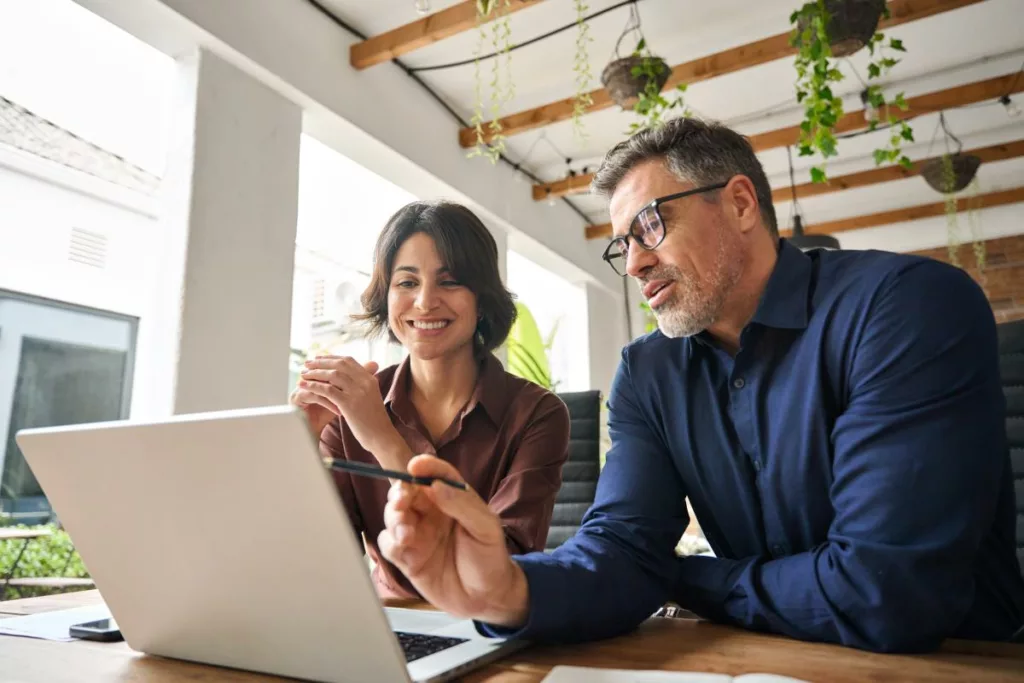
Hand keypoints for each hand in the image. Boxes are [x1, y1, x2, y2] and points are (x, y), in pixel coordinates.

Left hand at [296, 356, 390, 448]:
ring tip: (303, 374)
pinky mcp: (349, 403)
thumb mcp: (371, 398)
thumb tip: (348, 380)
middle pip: (339, 364)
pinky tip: (304, 386)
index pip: (349, 361)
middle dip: (321, 362)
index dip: (332, 357)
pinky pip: (327, 390)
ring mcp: (357, 392)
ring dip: (315, 373)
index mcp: (370, 379)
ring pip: (332, 375)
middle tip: (307, 363)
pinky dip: (314, 386)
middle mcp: (365, 382)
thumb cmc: (375, 421)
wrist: (382, 437)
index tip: (319, 358)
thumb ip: (361, 387)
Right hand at [378, 456, 528, 626]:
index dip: (425, 467)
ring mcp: (418, 534)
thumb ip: (463, 505)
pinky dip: (390, 542)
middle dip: (400, 493)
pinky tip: (403, 546)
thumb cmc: (490, 558)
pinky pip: (389, 544)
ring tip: (406, 533)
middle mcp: (432, 514)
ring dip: (394, 518)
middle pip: (407, 492)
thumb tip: (437, 486)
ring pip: (393, 516)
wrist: (486, 598)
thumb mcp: (486, 528)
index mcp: (453, 500)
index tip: (415, 466)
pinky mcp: (407, 557)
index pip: (436, 475)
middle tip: (401, 502)